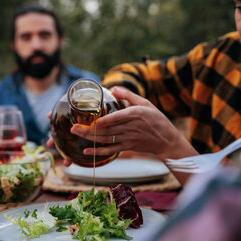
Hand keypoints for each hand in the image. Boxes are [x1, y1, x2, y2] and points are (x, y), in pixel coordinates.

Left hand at [70, 86, 197, 160]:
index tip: (92, 122)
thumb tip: (113, 88)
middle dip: (89, 129)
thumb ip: (128, 95)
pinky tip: (86, 152)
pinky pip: (111, 150)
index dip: (104, 121)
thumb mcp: (145, 103)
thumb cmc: (156, 119)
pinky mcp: (128, 147)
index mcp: (135, 114)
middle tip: (73, 128)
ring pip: (106, 139)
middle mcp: (131, 127)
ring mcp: (129, 139)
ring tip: (76, 134)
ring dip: (90, 138)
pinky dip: (98, 152)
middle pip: (107, 130)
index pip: (117, 118)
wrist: (167, 140)